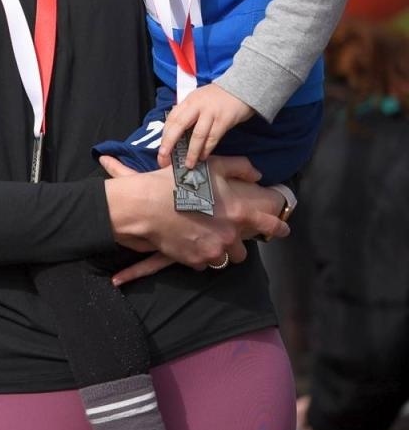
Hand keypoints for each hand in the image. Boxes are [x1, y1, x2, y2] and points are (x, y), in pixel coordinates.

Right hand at [103, 154, 287, 283]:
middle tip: (219, 233)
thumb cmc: (177, 183)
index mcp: (239, 212)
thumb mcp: (211, 166)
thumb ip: (240, 167)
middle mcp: (230, 235)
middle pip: (243, 251)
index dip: (279, 228)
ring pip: (223, 259)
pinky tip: (186, 241)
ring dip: (216, 251)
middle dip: (234, 244)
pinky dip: (197, 256)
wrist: (145, 205)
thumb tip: (257, 175)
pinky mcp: (195, 260)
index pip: (270, 225)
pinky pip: (203, 263)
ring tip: (201, 238)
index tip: (283, 230)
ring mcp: (213, 250)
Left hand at [157, 84, 254, 169]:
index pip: (171, 119)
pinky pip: (213, 137)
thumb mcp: (198, 99)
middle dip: (169, 143)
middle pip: (178, 126)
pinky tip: (203, 157)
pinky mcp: (224, 120)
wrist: (242, 87)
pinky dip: (207, 149)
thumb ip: (187, 112)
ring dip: (192, 152)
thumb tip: (174, 130)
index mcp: (188, 101)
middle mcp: (196, 106)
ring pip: (197, 135)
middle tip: (164, 159)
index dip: (164, 136)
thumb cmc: (217, 96)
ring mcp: (210, 113)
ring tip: (188, 164)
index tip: (161, 150)